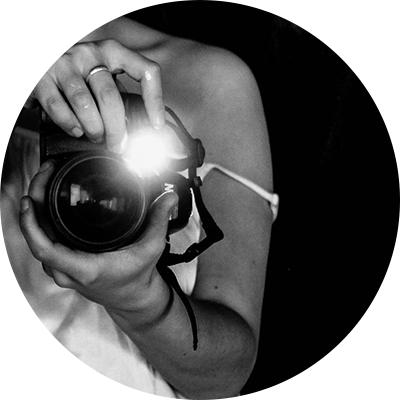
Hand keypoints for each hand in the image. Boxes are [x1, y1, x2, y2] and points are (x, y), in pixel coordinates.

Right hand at [0, 39, 164, 150]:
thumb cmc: (75, 81)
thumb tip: (141, 135)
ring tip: (95, 137)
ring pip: (86, 105)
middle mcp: (90, 52)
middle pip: (111, 97)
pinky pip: (61, 110)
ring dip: (93, 130)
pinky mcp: (41, 74)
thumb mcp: (101, 82)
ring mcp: (64, 61)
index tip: (157, 126)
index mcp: (113, 52)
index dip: (155, 100)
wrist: (29, 70)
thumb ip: (119, 100)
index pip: (146, 70)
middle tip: (118, 146)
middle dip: (117, 130)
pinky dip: (71, 126)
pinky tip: (76, 130)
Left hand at [19, 159, 177, 324]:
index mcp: (86, 268)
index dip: (31, 225)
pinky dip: (41, 222)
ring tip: (44, 184)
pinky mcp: (64, 265)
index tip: (29, 200)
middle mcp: (69, 271)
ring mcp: (64, 270)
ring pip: (38, 240)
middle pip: (36, 237)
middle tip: (44, 174)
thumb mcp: (152, 247)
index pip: (46, 250)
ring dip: (35, 212)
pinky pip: (44, 244)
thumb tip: (168, 197)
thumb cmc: (138, 277)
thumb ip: (159, 220)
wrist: (133, 297)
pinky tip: (46, 204)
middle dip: (34, 203)